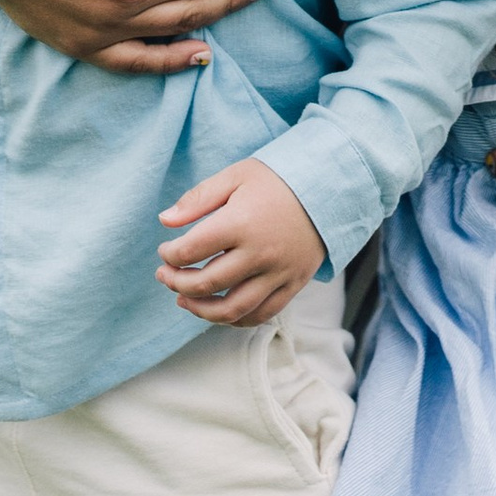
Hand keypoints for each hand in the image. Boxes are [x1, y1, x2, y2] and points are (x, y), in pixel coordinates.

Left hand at [156, 159, 323, 326]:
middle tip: (165, 276)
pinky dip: (235, 319)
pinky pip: (260, 314)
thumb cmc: (279, 179)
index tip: (166, 250)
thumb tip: (164, 220)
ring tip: (184, 300)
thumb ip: (198, 198)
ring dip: (200, 310)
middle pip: (206, 284)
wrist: (331, 187)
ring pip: (231, 309)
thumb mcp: (236, 176)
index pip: (190, 250)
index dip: (170, 254)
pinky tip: (218, 310)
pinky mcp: (293, 284)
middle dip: (177, 283)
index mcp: (241, 223)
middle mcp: (259, 253)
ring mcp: (278, 273)